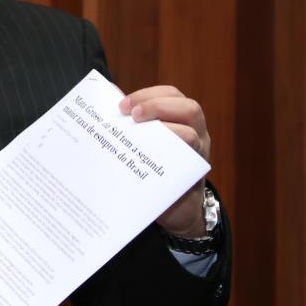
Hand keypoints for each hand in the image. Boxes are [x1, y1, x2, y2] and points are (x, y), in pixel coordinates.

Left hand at [119, 85, 210, 237]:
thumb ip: (132, 122)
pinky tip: (143, 158)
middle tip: (132, 115)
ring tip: (138, 133)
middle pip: (190, 108)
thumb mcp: (143, 141)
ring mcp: (199, 155)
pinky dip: (165, 157)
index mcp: (181, 119)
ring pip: (193, 134)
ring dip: (164, 130)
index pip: (172, 95)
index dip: (148, 95)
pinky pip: (187, 164)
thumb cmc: (153, 170)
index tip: (122, 105)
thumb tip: (106, 99)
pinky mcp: (193, 177)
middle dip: (157, 106)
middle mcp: (197, 134)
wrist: (173, 210)